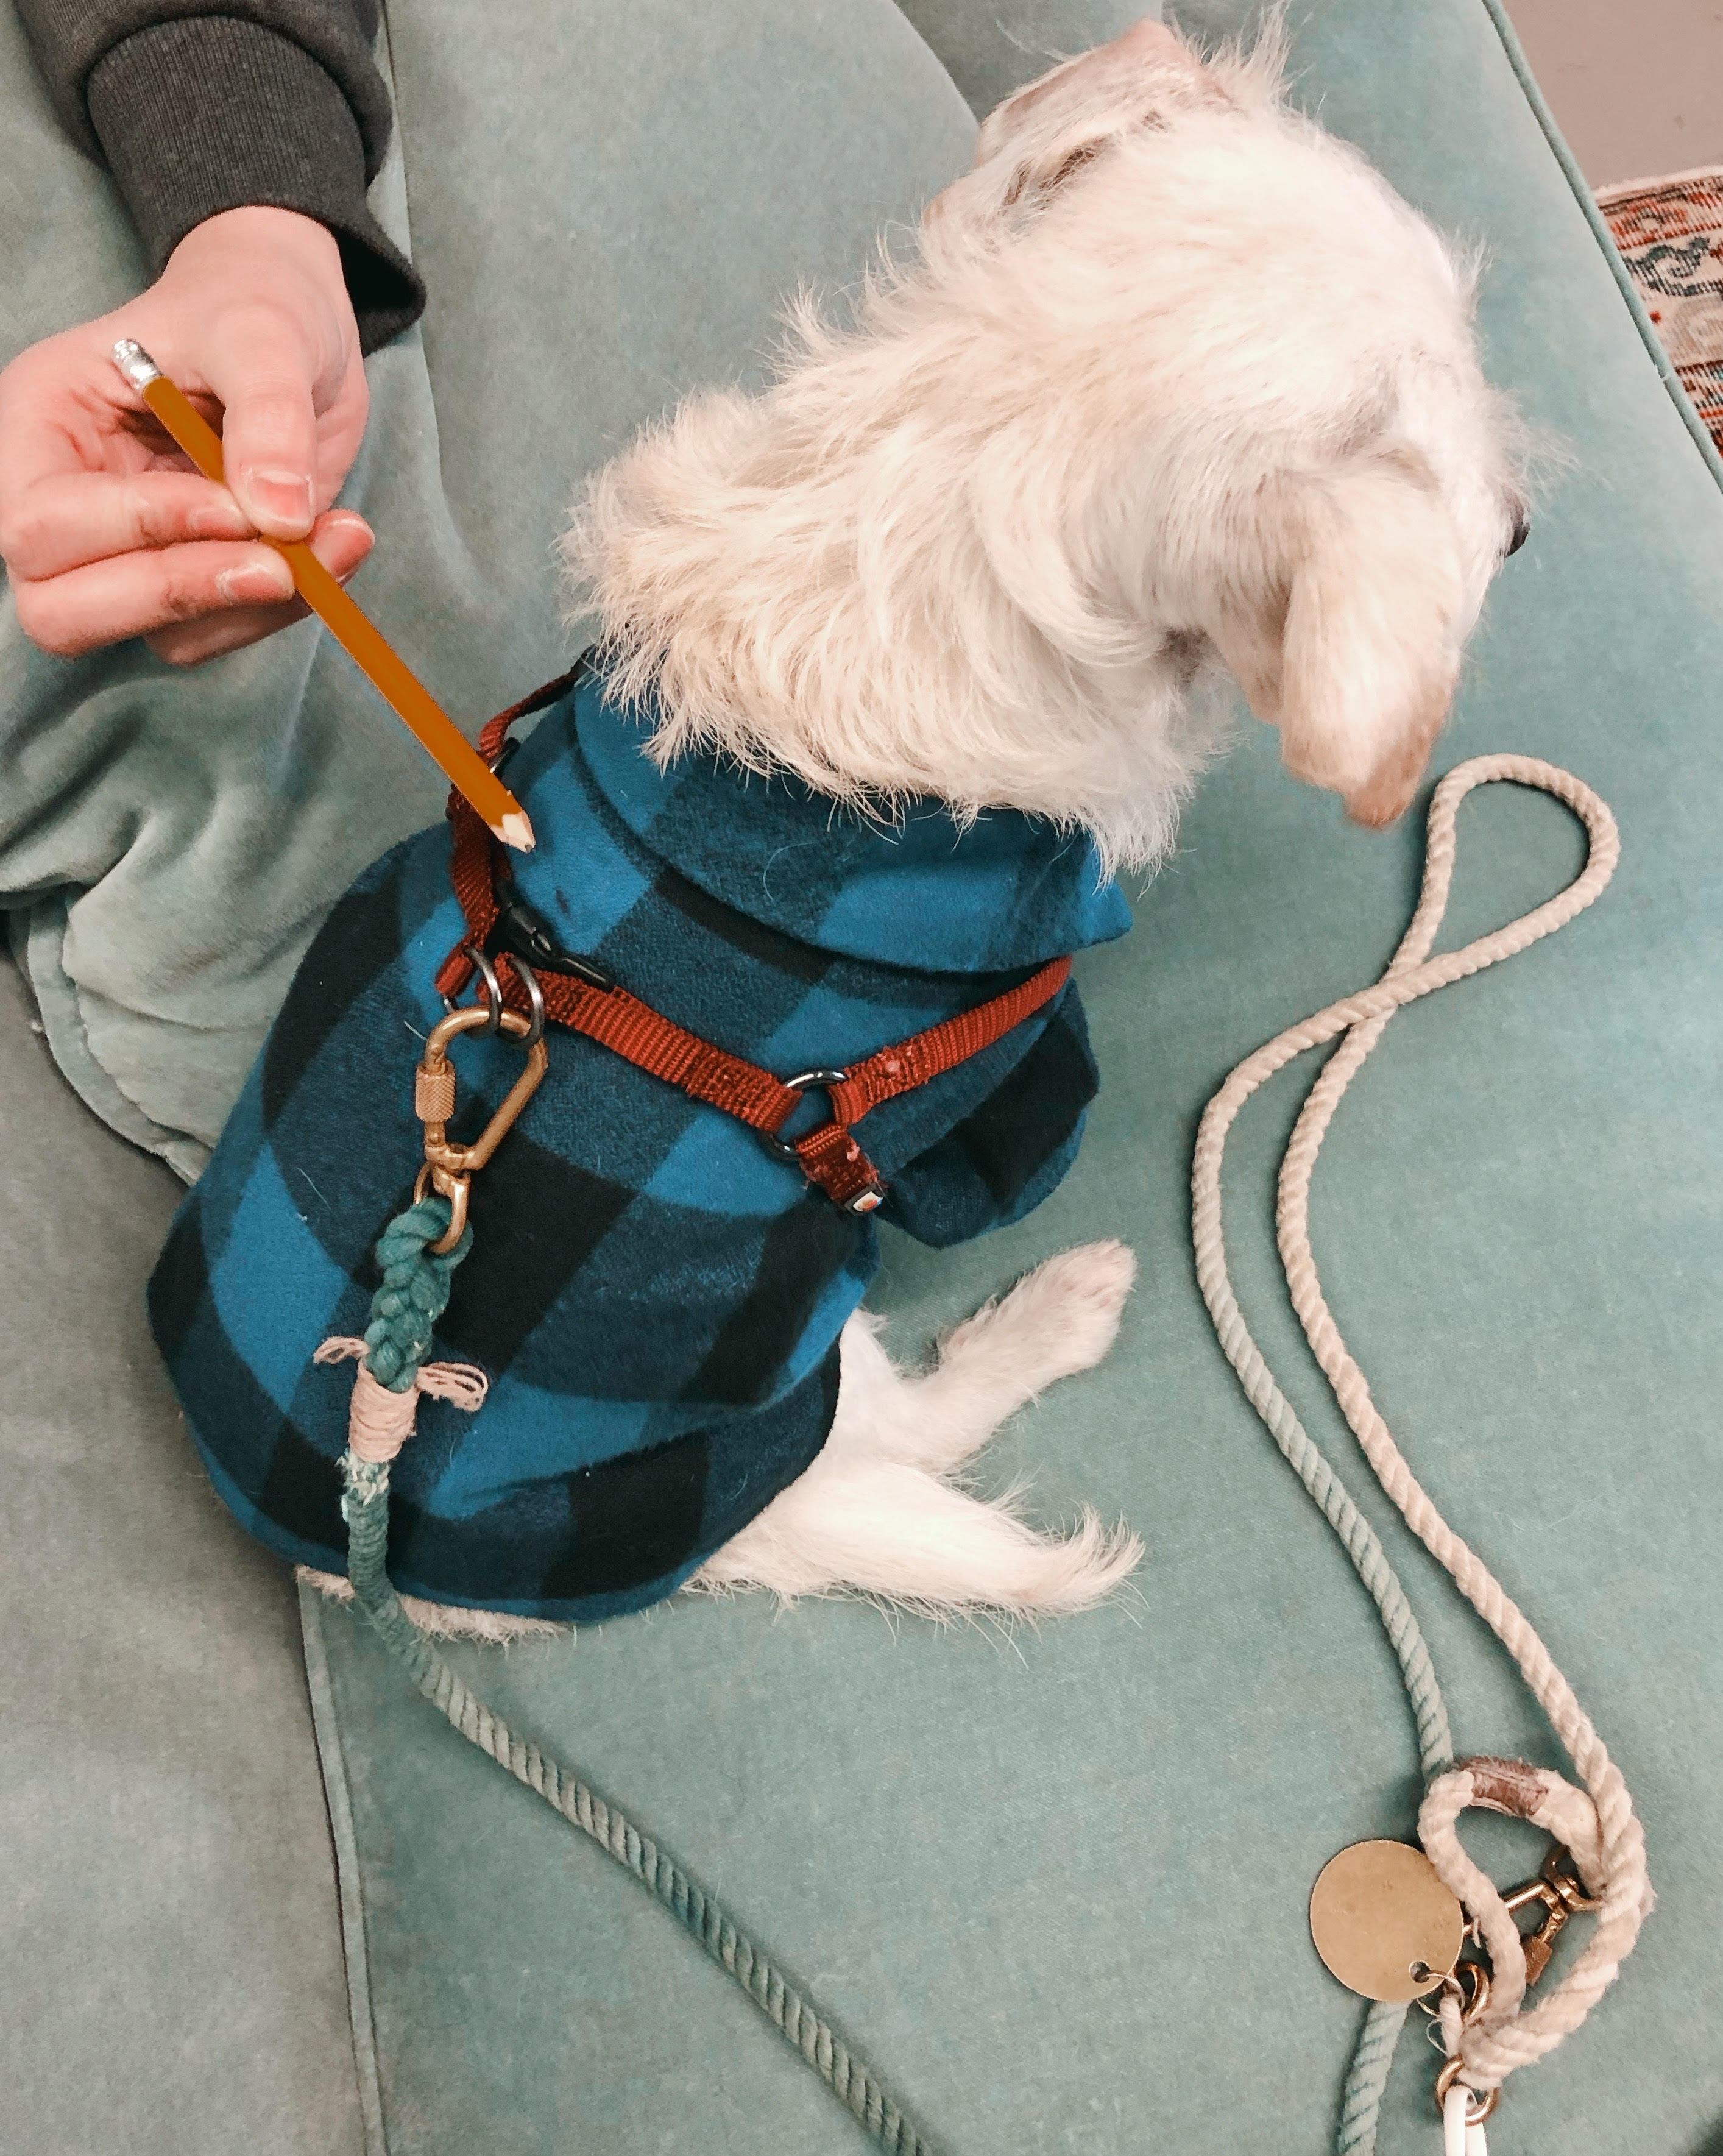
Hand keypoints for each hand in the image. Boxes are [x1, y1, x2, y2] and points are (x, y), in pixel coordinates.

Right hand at [0, 205, 374, 665]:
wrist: (297, 326)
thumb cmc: (252, 306)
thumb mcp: (263, 329)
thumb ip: (268, 413)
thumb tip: (279, 516)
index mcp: (40, 425)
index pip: (41, 526)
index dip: (137, 531)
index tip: (237, 505)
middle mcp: (64, 502)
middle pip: (65, 613)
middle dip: (179, 595)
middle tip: (281, 564)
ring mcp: (128, 553)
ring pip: (162, 636)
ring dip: (257, 607)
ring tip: (340, 535)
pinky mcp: (196, 580)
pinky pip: (227, 632)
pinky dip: (291, 607)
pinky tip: (339, 542)